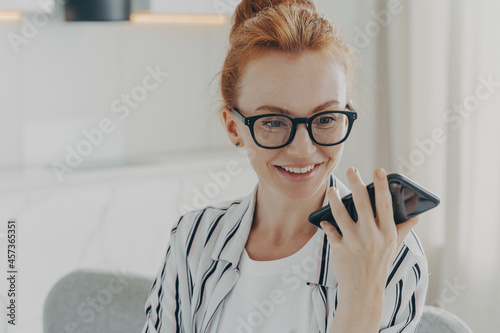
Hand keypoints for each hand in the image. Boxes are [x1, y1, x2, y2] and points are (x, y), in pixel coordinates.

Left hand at [320, 167, 419, 302]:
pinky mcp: (339, 249)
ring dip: (334, 199)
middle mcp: (371, 236)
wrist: (364, 292)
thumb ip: (402, 230)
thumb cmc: (379, 266)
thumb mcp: (394, 248)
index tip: (379, 170)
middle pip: (362, 203)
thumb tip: (415, 217)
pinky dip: (326, 224)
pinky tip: (324, 219)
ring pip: (341, 213)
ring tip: (331, 189)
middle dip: (356, 183)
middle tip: (351, 169)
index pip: (385, 205)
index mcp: (387, 233)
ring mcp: (354, 243)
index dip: (382, 186)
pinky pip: (330, 231)